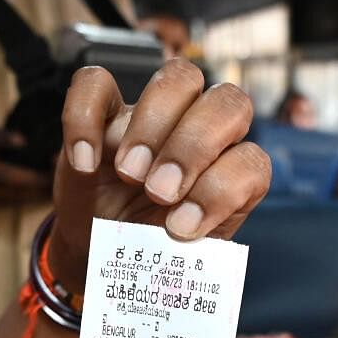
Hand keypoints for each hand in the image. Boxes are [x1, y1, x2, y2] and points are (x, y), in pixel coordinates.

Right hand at [0, 119, 51, 209]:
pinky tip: (30, 190)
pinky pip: (2, 202)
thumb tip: (21, 140)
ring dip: (34, 193)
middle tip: (65, 175)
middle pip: (22, 189)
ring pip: (14, 199)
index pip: (20, 171)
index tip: (58, 159)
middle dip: (44, 184)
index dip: (42, 169)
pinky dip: (18, 197)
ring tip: (54, 183)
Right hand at [49, 59, 270, 291]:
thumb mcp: (180, 259)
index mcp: (230, 171)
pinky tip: (85, 164)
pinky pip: (96, 82)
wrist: (102, 251)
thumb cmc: (149, 249)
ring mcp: (155, 115)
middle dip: (194, 147)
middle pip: (228, 102)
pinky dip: (86, 120)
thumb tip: (181, 232)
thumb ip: (196, 249)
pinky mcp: (105, 110)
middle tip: (158, 192)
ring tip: (129, 175)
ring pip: (179, 78)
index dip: (221, 190)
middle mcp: (203, 134)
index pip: (252, 160)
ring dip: (153, 126)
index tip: (181, 228)